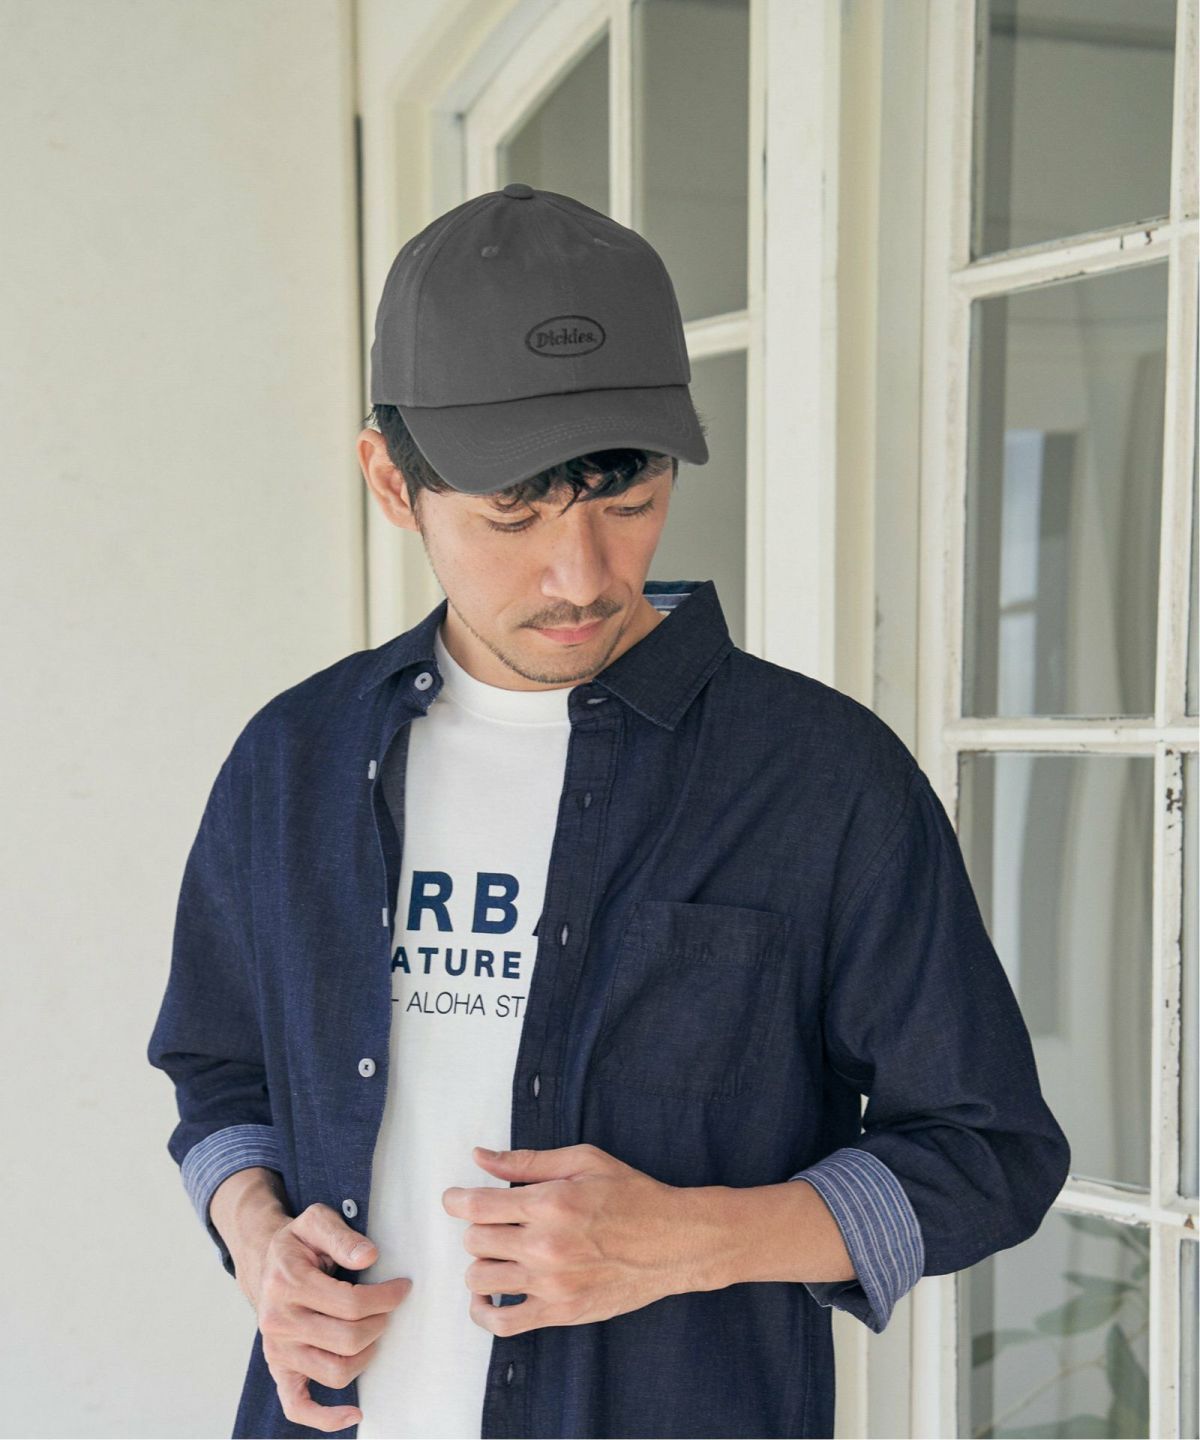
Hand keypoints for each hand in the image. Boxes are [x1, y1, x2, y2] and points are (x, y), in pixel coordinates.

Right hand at [255, 1203, 411, 1432]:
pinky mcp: (278, 1369)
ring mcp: (277, 1350)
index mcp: (288, 1282)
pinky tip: (354, 1413)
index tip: (402, 1288)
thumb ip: (342, 1235)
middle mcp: (278, 1321)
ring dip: (366, 1355)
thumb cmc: (298, 1243)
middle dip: (380, 1322)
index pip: (351, 1303)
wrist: (264, 1261)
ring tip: (374, 1331)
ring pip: (335, 1372)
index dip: (387, 1297)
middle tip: (389, 1307)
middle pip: (348, 1339)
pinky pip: (298, 1406)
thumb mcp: (316, 1220)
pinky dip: (326, 1418)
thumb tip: (369, 1257)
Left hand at [441, 1143, 691, 1335]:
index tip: (454, 1199)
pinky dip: (483, 1312)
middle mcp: (545, 1245)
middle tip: (495, 1221)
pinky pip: (502, 1323)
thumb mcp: (584, 1161)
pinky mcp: (560, 1312)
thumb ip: (527, 1161)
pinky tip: (488, 1295)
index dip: (456, 1201)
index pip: (477, 1206)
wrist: (675, 1242)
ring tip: (497, 1253)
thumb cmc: (632, 1195)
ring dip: (480, 1264)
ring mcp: (551, 1284)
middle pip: (474, 1241)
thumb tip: (480, 1157)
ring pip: (479, 1279)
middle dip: (477, 1227)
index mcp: (549, 1203)